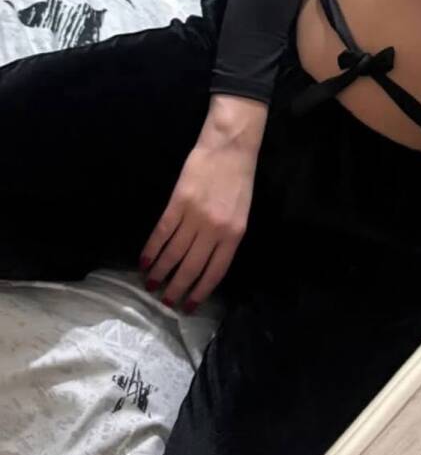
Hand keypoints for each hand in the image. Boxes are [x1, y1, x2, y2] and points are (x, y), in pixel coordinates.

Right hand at [140, 94, 266, 311]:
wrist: (230, 147)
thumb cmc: (238, 180)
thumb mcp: (241, 213)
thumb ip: (226, 238)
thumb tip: (206, 264)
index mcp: (234, 234)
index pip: (215, 272)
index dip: (200, 292)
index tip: (188, 306)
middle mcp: (214, 230)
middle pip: (191, 267)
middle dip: (177, 288)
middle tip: (165, 301)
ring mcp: (195, 216)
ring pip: (173, 254)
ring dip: (160, 272)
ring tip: (150, 284)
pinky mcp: (178, 203)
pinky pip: (162, 233)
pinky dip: (151, 250)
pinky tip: (144, 261)